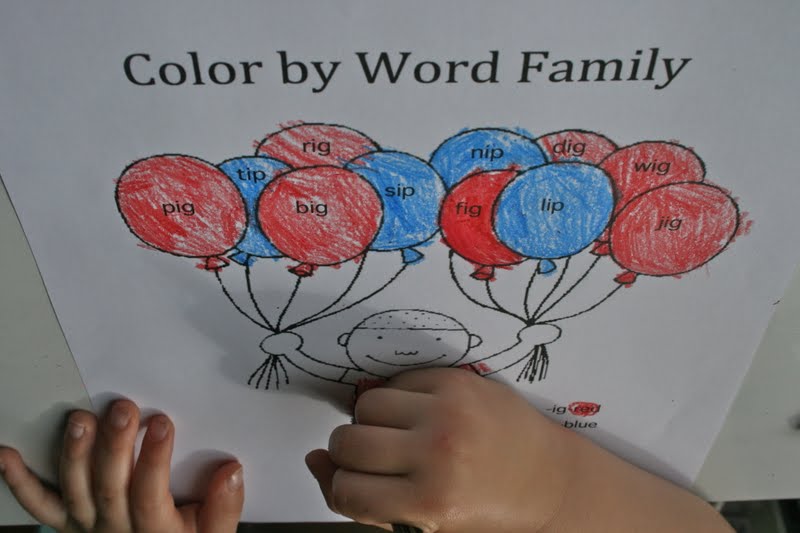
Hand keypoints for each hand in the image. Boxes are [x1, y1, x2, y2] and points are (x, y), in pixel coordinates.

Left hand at [0, 399, 243, 531]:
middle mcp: (116, 530)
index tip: (161, 423)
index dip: (154, 460)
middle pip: (110, 488)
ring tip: (80, 419)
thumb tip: (232, 471)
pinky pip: (41, 506)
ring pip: (75, 492)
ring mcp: (88, 525)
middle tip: (122, 409)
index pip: (150, 496)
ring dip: (74, 455)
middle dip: (115, 447)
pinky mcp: (68, 521)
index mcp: (157, 532)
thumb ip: (225, 508)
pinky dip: (20, 482)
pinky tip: (8, 454)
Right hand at [305, 368, 574, 532]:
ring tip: (398, 432)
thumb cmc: (485, 509)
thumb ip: (366, 503)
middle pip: (347, 442)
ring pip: (366, 403)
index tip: (357, 485)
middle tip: (375, 458)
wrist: (547, 478)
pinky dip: (398, 396)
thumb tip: (316, 460)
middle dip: (350, 452)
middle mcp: (437, 454)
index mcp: (430, 503)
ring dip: (371, 419)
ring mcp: (448, 411)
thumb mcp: (426, 525)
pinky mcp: (457, 380)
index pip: (346, 491)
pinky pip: (397, 379)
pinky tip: (419, 413)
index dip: (344, 488)